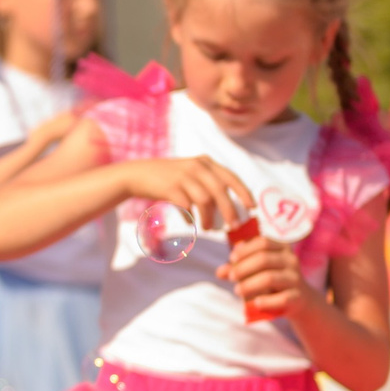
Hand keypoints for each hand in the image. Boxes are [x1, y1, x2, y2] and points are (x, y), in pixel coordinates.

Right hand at [119, 155, 253, 229]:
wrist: (137, 174)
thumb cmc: (168, 179)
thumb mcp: (190, 173)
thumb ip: (208, 183)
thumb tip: (228, 206)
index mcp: (206, 162)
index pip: (231, 178)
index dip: (243, 193)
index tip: (252, 208)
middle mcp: (197, 166)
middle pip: (220, 191)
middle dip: (230, 211)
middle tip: (233, 227)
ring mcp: (183, 176)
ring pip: (205, 200)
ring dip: (209, 218)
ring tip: (208, 228)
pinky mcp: (170, 187)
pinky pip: (187, 206)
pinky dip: (190, 217)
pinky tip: (189, 222)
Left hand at [220, 231, 309, 316]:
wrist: (299, 300)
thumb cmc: (274, 281)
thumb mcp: (258, 271)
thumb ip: (239, 269)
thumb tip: (219, 272)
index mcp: (282, 248)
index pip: (263, 242)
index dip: (245, 249)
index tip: (232, 258)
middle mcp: (291, 260)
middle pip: (264, 259)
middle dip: (243, 268)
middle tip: (232, 277)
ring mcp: (295, 279)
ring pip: (269, 278)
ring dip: (249, 285)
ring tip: (237, 290)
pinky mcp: (297, 297)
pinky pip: (281, 298)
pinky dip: (266, 301)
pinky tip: (256, 303)